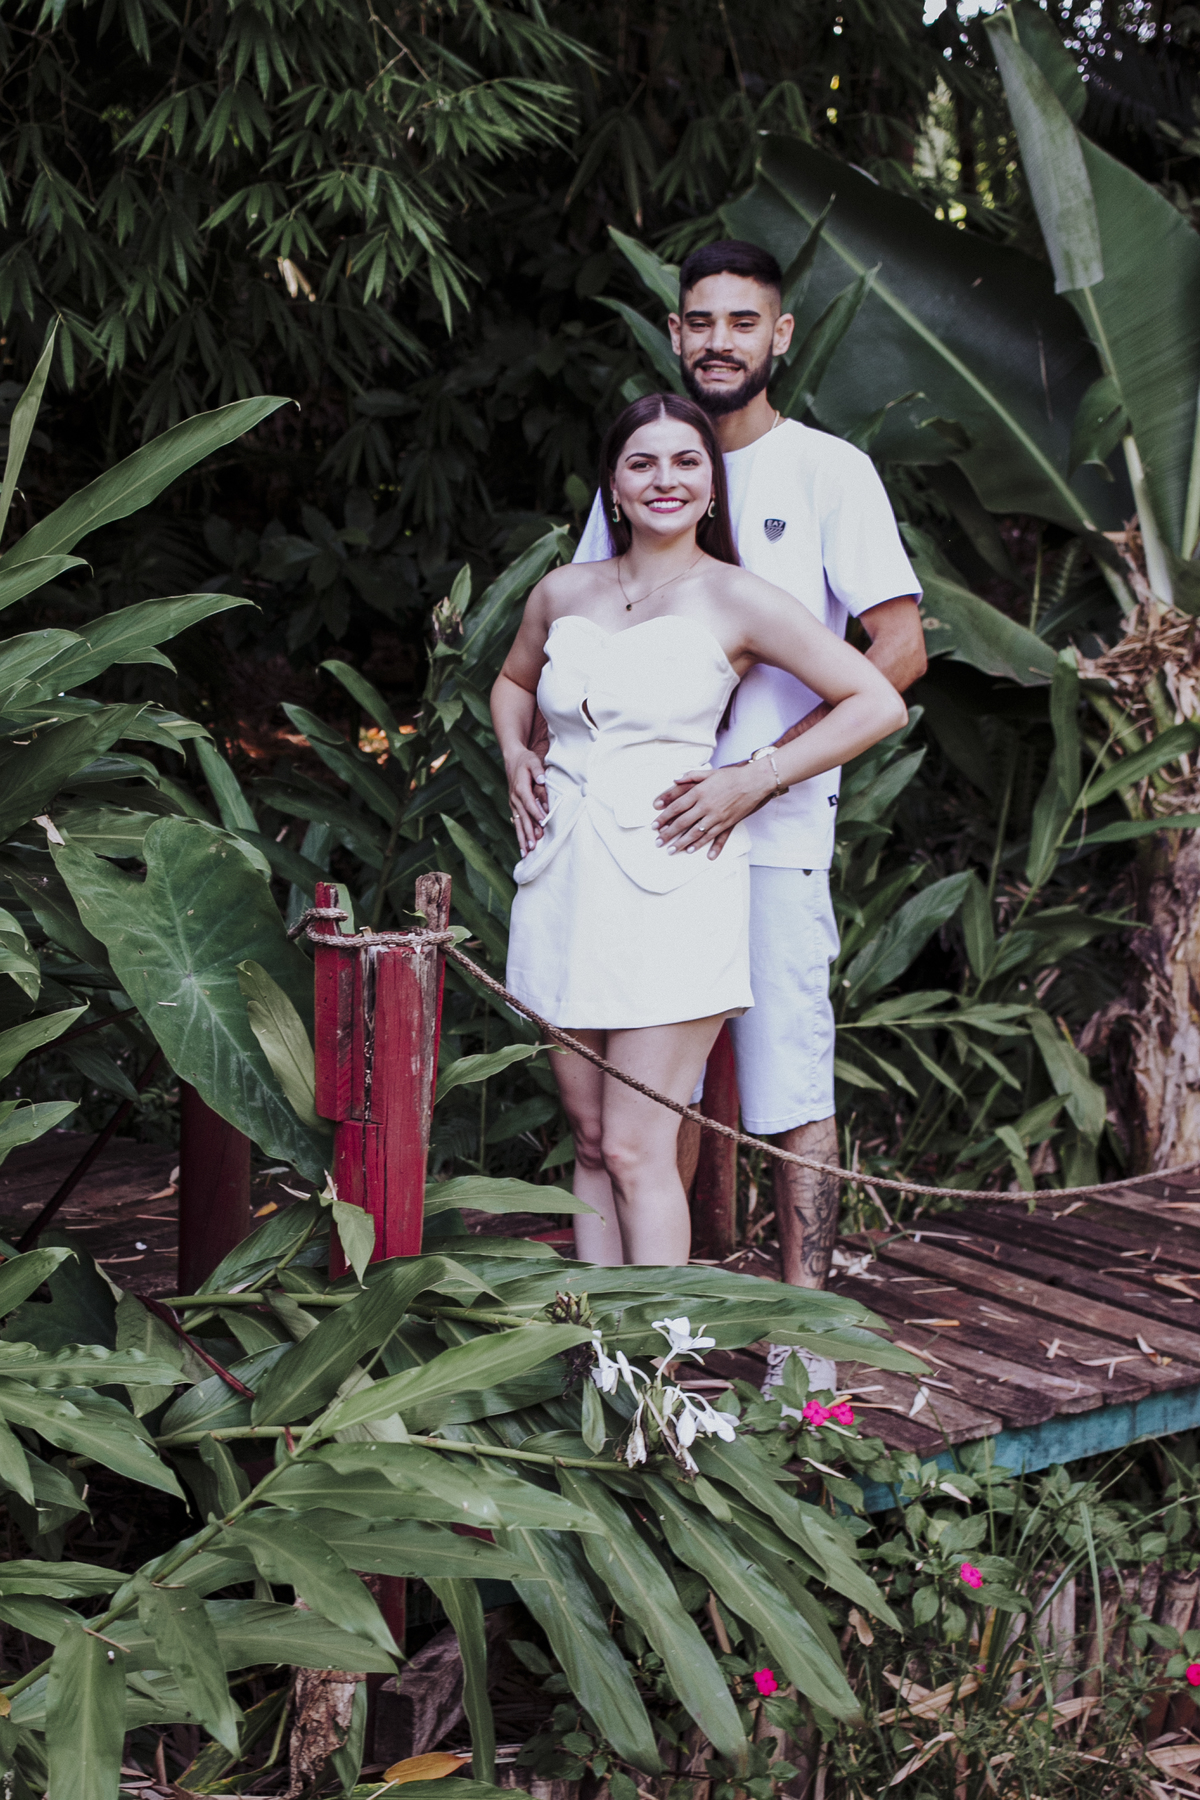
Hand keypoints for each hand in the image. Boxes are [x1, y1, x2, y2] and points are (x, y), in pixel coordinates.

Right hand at [506, 748, 547, 855]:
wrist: (513, 759)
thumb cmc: (526, 760)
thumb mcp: (533, 761)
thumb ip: (538, 771)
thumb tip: (542, 780)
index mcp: (520, 787)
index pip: (529, 803)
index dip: (536, 813)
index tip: (543, 822)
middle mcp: (514, 798)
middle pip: (522, 818)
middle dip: (528, 832)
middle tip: (533, 846)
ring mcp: (513, 804)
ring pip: (518, 824)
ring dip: (523, 838)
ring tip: (526, 853)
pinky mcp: (514, 807)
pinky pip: (516, 823)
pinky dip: (520, 836)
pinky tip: (523, 848)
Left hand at [652, 763, 775, 858]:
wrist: (755, 782)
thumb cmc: (731, 776)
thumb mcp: (709, 772)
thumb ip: (691, 776)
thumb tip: (675, 779)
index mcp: (699, 792)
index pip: (676, 807)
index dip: (663, 818)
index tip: (654, 826)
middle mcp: (706, 806)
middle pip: (682, 822)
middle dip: (668, 834)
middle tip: (658, 842)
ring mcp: (717, 816)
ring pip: (695, 833)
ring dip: (682, 843)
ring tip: (671, 850)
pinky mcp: (727, 823)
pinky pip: (714, 837)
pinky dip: (706, 846)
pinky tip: (696, 852)